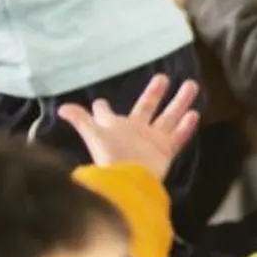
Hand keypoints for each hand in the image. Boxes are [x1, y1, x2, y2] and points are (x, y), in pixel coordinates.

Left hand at [57, 74, 201, 181]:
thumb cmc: (111, 154)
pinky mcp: (165, 151)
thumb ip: (81, 120)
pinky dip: (186, 127)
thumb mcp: (94, 134)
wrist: (130, 180)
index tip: (100, 102)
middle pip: (147, 107)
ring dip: (180, 102)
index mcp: (116, 126)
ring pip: (169, 117)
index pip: (107, 114)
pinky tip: (194, 114)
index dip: (103, 108)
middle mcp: (135, 131)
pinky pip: (178, 136)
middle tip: (163, 77)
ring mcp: (152, 141)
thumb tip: (62, 108)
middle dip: (155, 93)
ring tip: (192, 85)